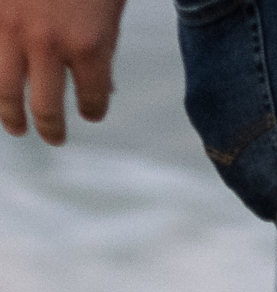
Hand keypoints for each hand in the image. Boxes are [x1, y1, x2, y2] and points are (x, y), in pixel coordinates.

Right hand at [0, 0, 126, 143]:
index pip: (92, 100)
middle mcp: (46, 42)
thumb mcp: (110, 5)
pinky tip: (3, 87)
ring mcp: (11, 27)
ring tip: (16, 126)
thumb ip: (105, 46)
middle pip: (46, 109)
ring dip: (11, 115)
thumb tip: (105, 87)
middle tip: (54, 137)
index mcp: (87, 43)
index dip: (94, 110)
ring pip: (6, 90)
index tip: (91, 113)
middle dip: (52, 129)